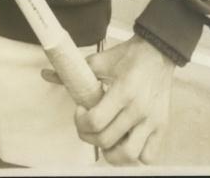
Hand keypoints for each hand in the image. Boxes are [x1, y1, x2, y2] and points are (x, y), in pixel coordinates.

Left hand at [71, 35, 174, 164]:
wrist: (157, 53)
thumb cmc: (128, 57)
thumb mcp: (99, 61)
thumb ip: (73, 72)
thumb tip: (47, 74)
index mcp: (123, 91)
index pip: (95, 121)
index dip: (80, 122)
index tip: (79, 111)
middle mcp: (138, 110)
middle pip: (107, 140)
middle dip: (89, 136)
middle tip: (87, 124)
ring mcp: (152, 121)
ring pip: (129, 155)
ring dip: (112, 152)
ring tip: (106, 138)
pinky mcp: (162, 128)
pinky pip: (148, 156)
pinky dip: (135, 155)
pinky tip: (126, 141)